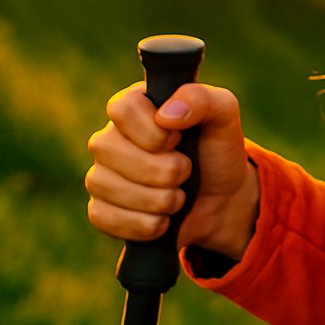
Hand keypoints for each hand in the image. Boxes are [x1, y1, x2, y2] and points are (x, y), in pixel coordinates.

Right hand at [86, 81, 259, 260]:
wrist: (222, 201)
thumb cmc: (217, 150)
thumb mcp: (224, 115)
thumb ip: (202, 99)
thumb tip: (166, 115)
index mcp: (136, 106)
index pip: (121, 108)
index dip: (152, 131)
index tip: (177, 140)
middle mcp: (111, 137)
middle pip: (111, 149)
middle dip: (163, 170)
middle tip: (186, 170)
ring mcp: (101, 174)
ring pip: (108, 187)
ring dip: (159, 199)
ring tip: (178, 194)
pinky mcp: (101, 210)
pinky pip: (105, 219)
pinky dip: (146, 224)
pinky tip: (164, 218)